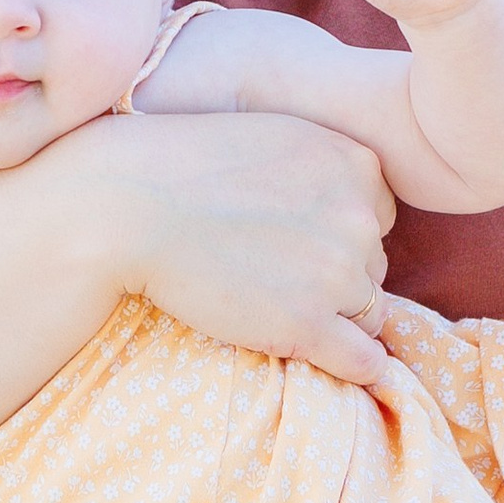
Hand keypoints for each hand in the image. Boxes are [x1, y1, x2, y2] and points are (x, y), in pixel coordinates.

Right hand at [89, 106, 394, 387]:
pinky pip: (363, 361)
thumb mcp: (275, 136)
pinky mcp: (307, 325)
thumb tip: (357, 212)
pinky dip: (354, 366)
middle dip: (334, 275)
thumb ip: (324, 167)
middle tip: (269, 270)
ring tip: (273, 304)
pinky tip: (331, 362)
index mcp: (355, 162)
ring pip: (369, 313)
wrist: (126, 206)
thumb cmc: (184, 167)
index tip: (290, 237)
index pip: (376, 217)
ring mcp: (337, 273)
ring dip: (333, 317)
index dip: (337, 234)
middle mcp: (358, 216)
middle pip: (372, 265)